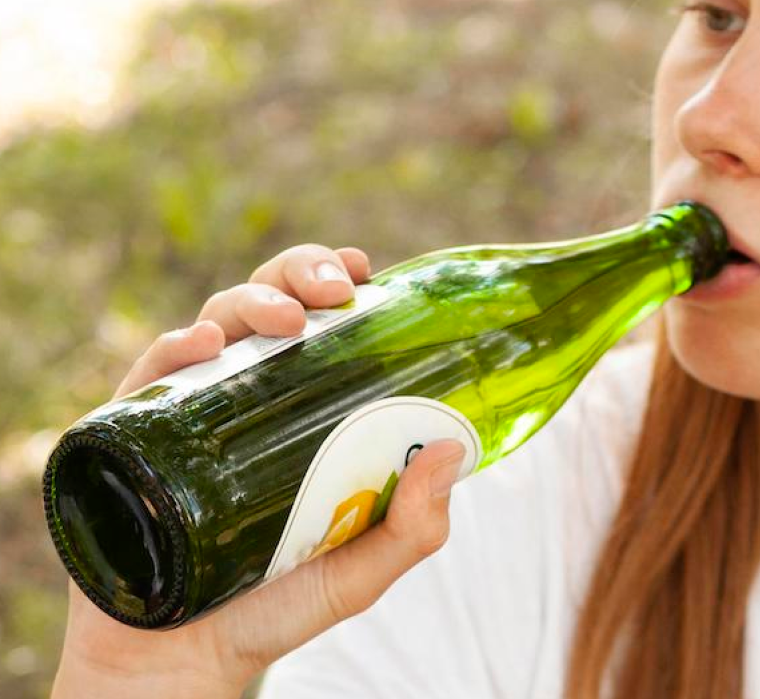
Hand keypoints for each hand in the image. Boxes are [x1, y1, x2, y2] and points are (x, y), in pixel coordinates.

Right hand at [53, 245, 468, 697]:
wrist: (180, 666)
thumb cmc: (276, 607)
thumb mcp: (361, 571)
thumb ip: (415, 526)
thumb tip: (455, 451)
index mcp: (302, 406)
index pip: (321, 322)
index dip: (337, 280)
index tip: (364, 272)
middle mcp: (246, 396)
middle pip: (270, 304)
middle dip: (300, 273)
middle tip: (331, 290)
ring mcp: (190, 412)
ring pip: (217, 322)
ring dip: (253, 301)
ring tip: (286, 320)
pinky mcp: (132, 438)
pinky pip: (149, 375)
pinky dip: (176, 347)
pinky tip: (205, 344)